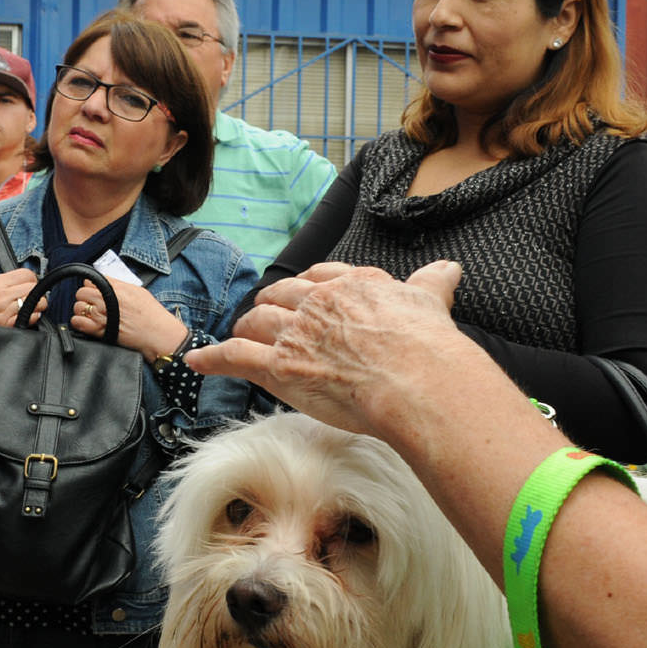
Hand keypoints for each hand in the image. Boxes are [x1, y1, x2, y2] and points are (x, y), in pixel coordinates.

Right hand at [0, 268, 41, 348]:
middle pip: (35, 288)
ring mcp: (5, 311)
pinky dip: (32, 318)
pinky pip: (30, 319)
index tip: (28, 286)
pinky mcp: (6, 325)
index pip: (27, 274)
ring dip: (37, 306)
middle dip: (36, 293)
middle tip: (30, 299)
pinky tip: (24, 318)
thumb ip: (1, 283)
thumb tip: (20, 283)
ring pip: (37, 303)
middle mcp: (1, 295)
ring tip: (29, 309)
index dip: (31, 280)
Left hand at [70, 279, 185, 359]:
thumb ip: (119, 284)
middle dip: (85, 297)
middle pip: (82, 292)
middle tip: (92, 304)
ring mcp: (102, 315)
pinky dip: (78, 322)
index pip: (92, 280)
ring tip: (90, 315)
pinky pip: (78, 322)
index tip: (95, 291)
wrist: (158, 334)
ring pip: (78, 306)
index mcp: (117, 288)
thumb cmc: (152, 314)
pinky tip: (86, 323)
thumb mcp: (138, 291)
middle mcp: (107, 300)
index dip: (92, 286)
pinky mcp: (100, 330)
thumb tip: (106, 279)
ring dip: (81, 310)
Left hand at [186, 260, 464, 437]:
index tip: (305, 292)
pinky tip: (197, 361)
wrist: (416, 378)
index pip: (321, 276)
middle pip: (281, 295)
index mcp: (352, 285)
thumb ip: (432, 283)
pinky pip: (236, 357)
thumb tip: (449, 269)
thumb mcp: (431, 301)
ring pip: (257, 322)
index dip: (309, 286)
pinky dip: (213, 358)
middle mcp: (319, 303)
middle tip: (266, 314)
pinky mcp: (280, 367)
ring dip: (245, 328)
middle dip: (271, 304)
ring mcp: (296, 334)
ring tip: (239, 335)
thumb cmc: (427, 346)